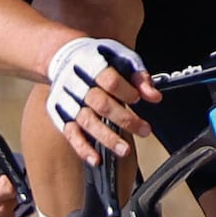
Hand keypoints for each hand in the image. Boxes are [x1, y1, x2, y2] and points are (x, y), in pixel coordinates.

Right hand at [46, 34, 155, 161]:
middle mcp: (77, 84)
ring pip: (87, 121)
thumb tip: (154, 97)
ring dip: (106, 137)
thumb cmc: (98, 59)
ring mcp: (68, 101)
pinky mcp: (60, 114)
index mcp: (92, 65)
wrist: (63, 57)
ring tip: (125, 150)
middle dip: (124, 119)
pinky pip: (70, 133)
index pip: (110, 81)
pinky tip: (96, 159)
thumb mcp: (121, 58)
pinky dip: (82, 148)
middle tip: (145, 130)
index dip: (126, 92)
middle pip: (101, 104)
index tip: (137, 99)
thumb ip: (139, 77)